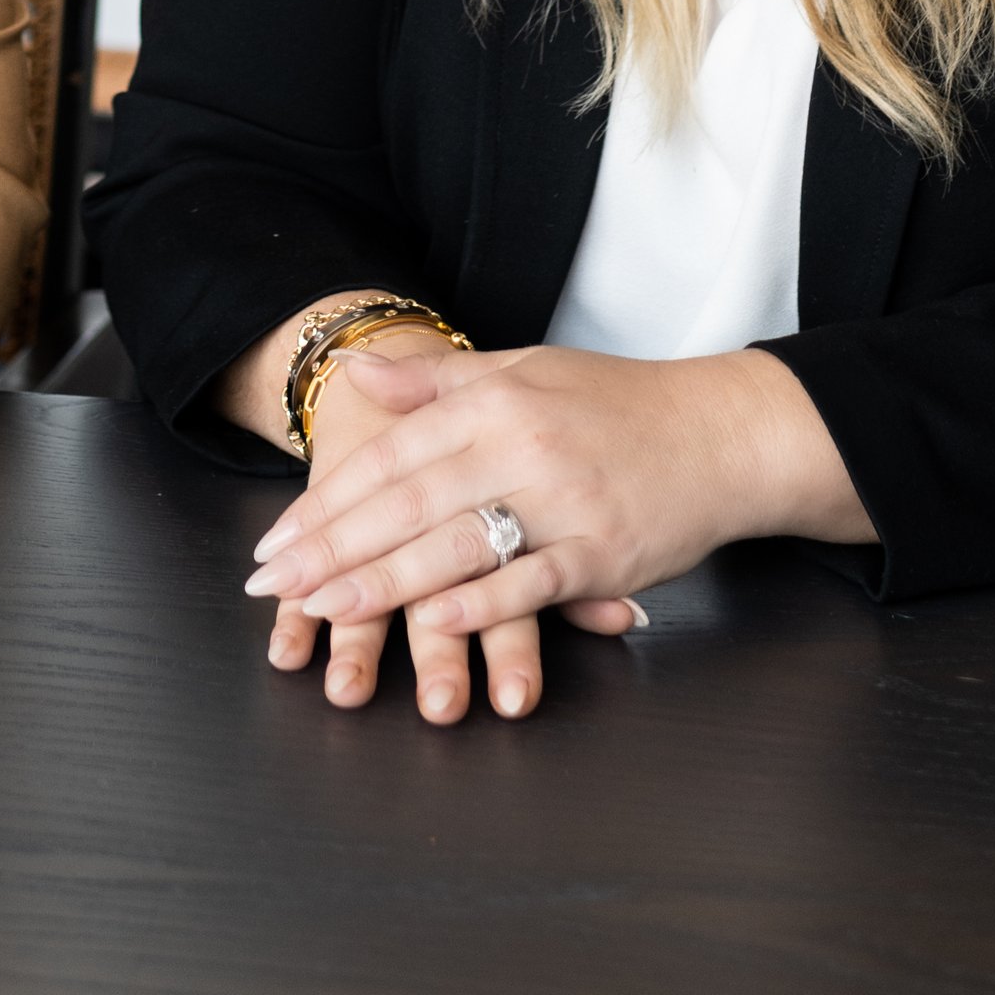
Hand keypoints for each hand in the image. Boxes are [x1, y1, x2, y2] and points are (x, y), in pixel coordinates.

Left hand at [259, 340, 640, 726]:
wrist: (724, 432)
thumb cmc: (618, 403)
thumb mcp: (523, 369)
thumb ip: (437, 380)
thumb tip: (356, 374)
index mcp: (494, 400)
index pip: (389, 453)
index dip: (325, 499)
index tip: (273, 540)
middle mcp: (521, 445)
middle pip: (408, 502)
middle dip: (331, 548)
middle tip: (270, 585)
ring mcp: (564, 501)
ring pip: (457, 545)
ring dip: (383, 582)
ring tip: (323, 610)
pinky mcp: (605, 552)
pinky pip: (531, 582)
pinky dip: (480, 606)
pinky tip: (432, 625)